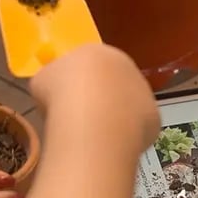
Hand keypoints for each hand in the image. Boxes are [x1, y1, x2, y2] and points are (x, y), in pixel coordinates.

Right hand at [30, 43, 159, 154]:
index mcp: (98, 51)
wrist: (91, 119)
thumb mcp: (42, 80)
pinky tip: (111, 146)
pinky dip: (126, 137)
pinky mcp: (155, 117)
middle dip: (101, 100)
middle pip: (114, 84)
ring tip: (96, 137)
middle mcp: (127, 67)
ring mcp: (144, 92)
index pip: (91, 64)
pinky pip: (138, 127)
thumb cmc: (60, 93)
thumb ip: (53, 81)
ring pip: (129, 106)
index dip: (79, 83)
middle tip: (82, 120)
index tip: (68, 101)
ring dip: (116, 118)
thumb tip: (55, 91)